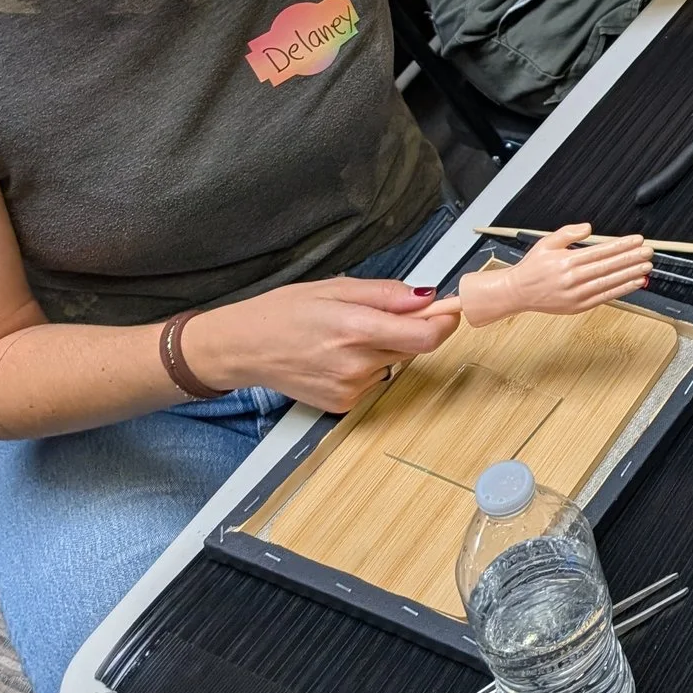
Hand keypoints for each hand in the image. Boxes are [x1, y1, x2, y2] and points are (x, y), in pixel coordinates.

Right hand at [189, 277, 461, 412]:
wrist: (244, 348)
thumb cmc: (284, 312)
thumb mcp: (336, 288)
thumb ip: (386, 294)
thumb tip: (426, 297)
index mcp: (356, 329)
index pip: (426, 336)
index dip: (444, 323)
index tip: (448, 310)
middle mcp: (356, 364)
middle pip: (414, 347)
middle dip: (410, 328)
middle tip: (382, 313)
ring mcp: (349, 388)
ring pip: (393, 362)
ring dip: (386, 347)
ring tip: (347, 334)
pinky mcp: (342, 404)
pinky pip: (373, 379)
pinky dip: (367, 365)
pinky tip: (337, 356)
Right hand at [458, 225, 653, 324]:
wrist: (517, 292)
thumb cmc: (533, 267)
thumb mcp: (547, 243)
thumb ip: (569, 233)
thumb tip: (589, 228)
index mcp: (565, 261)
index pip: (600, 251)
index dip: (621, 246)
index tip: (637, 240)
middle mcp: (572, 278)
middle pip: (608, 267)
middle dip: (631, 258)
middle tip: (648, 252)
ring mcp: (576, 294)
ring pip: (609, 283)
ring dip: (630, 274)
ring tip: (646, 267)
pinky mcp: (578, 306)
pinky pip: (604, 297)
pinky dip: (621, 290)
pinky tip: (634, 283)